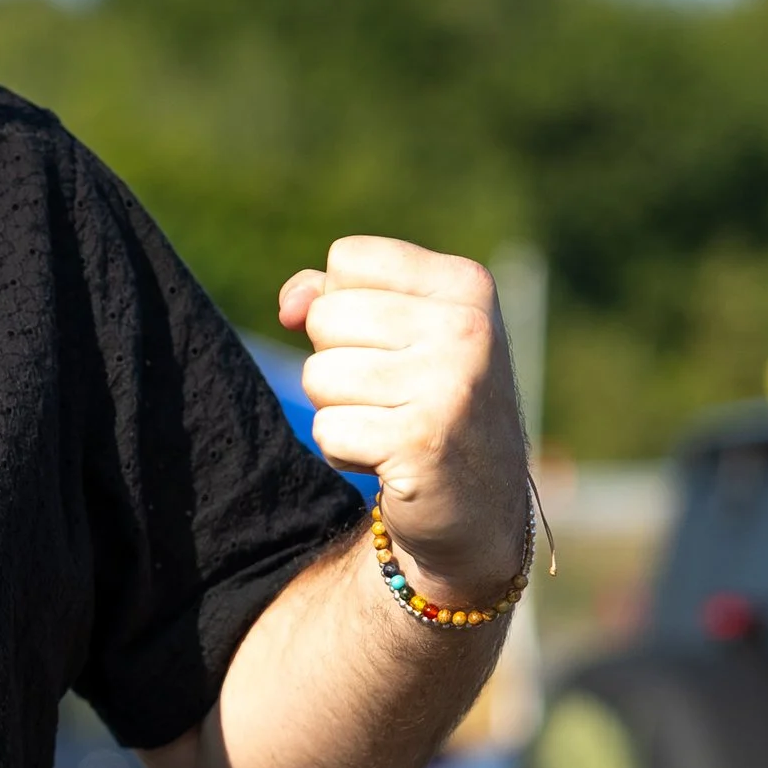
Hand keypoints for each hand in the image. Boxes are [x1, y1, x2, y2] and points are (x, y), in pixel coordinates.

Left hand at [279, 236, 527, 604]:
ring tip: (388, 428)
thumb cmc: (425, 405)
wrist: (477, 507)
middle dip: (335, 364)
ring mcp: (450, 385)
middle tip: (388, 398)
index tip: (387, 346)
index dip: (342, 307)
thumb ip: (334, 296)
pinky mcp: (421, 442)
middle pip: (325, 317)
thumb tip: (290, 305)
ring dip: (338, 411)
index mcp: (466, 285)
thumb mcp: (398, 334)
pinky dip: (343, 452)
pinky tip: (386, 460)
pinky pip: (328, 430)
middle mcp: (467, 328)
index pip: (348, 259)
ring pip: (318, 375)